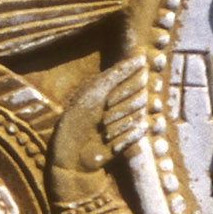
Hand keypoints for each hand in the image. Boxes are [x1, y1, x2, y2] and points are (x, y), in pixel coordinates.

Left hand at [56, 54, 142, 177]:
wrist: (71, 156)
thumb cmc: (76, 121)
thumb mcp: (94, 93)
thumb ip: (116, 74)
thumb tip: (141, 57)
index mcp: (112, 86)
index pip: (136, 78)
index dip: (124, 90)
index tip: (106, 102)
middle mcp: (122, 100)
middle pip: (141, 97)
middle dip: (121, 110)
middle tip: (102, 120)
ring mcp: (127, 119)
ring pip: (139, 114)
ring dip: (120, 124)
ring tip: (103, 133)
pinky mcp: (130, 138)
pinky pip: (138, 132)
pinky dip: (124, 137)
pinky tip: (110, 143)